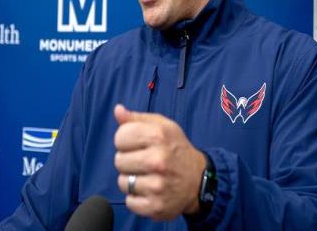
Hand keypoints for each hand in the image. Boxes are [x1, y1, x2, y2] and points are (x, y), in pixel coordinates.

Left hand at [114, 104, 205, 219]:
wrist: (198, 179)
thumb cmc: (176, 148)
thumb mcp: (162, 126)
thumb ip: (137, 118)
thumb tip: (118, 110)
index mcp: (158, 136)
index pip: (120, 137)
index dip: (126, 140)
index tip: (137, 143)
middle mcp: (158, 160)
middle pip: (118, 160)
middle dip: (128, 160)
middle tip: (144, 160)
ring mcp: (157, 185)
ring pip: (122, 182)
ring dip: (131, 180)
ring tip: (147, 175)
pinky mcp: (155, 206)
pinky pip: (129, 201)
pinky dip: (136, 197)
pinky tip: (149, 189)